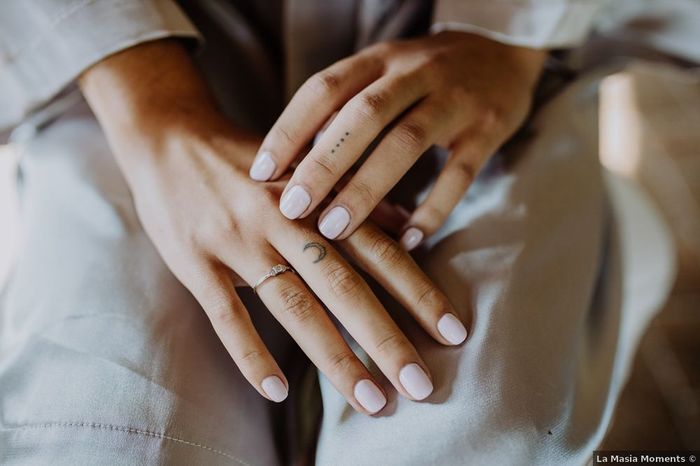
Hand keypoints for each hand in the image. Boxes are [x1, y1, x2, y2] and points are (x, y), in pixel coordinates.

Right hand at [80, 41, 467, 414]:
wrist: (170, 136)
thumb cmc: (249, 159)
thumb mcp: (305, 166)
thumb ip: (353, 196)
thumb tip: (405, 222)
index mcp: (318, 197)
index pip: (378, 250)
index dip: (419, 292)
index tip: (454, 334)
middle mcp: (283, 219)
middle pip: (343, 285)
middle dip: (385, 339)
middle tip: (421, 387)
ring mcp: (238, 242)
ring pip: (293, 306)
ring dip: (334, 357)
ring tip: (370, 400)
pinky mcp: (195, 262)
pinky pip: (226, 316)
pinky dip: (251, 354)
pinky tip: (278, 391)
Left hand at [251, 32, 545, 248]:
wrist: (504, 52)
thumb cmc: (426, 75)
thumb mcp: (383, 75)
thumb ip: (345, 109)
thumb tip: (297, 161)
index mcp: (380, 59)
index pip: (325, 88)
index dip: (289, 129)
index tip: (259, 172)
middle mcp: (415, 72)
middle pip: (362, 116)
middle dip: (322, 164)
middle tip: (292, 208)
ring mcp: (455, 99)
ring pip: (406, 142)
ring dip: (366, 188)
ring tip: (335, 229)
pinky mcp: (489, 128)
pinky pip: (460, 173)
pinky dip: (433, 208)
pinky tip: (408, 240)